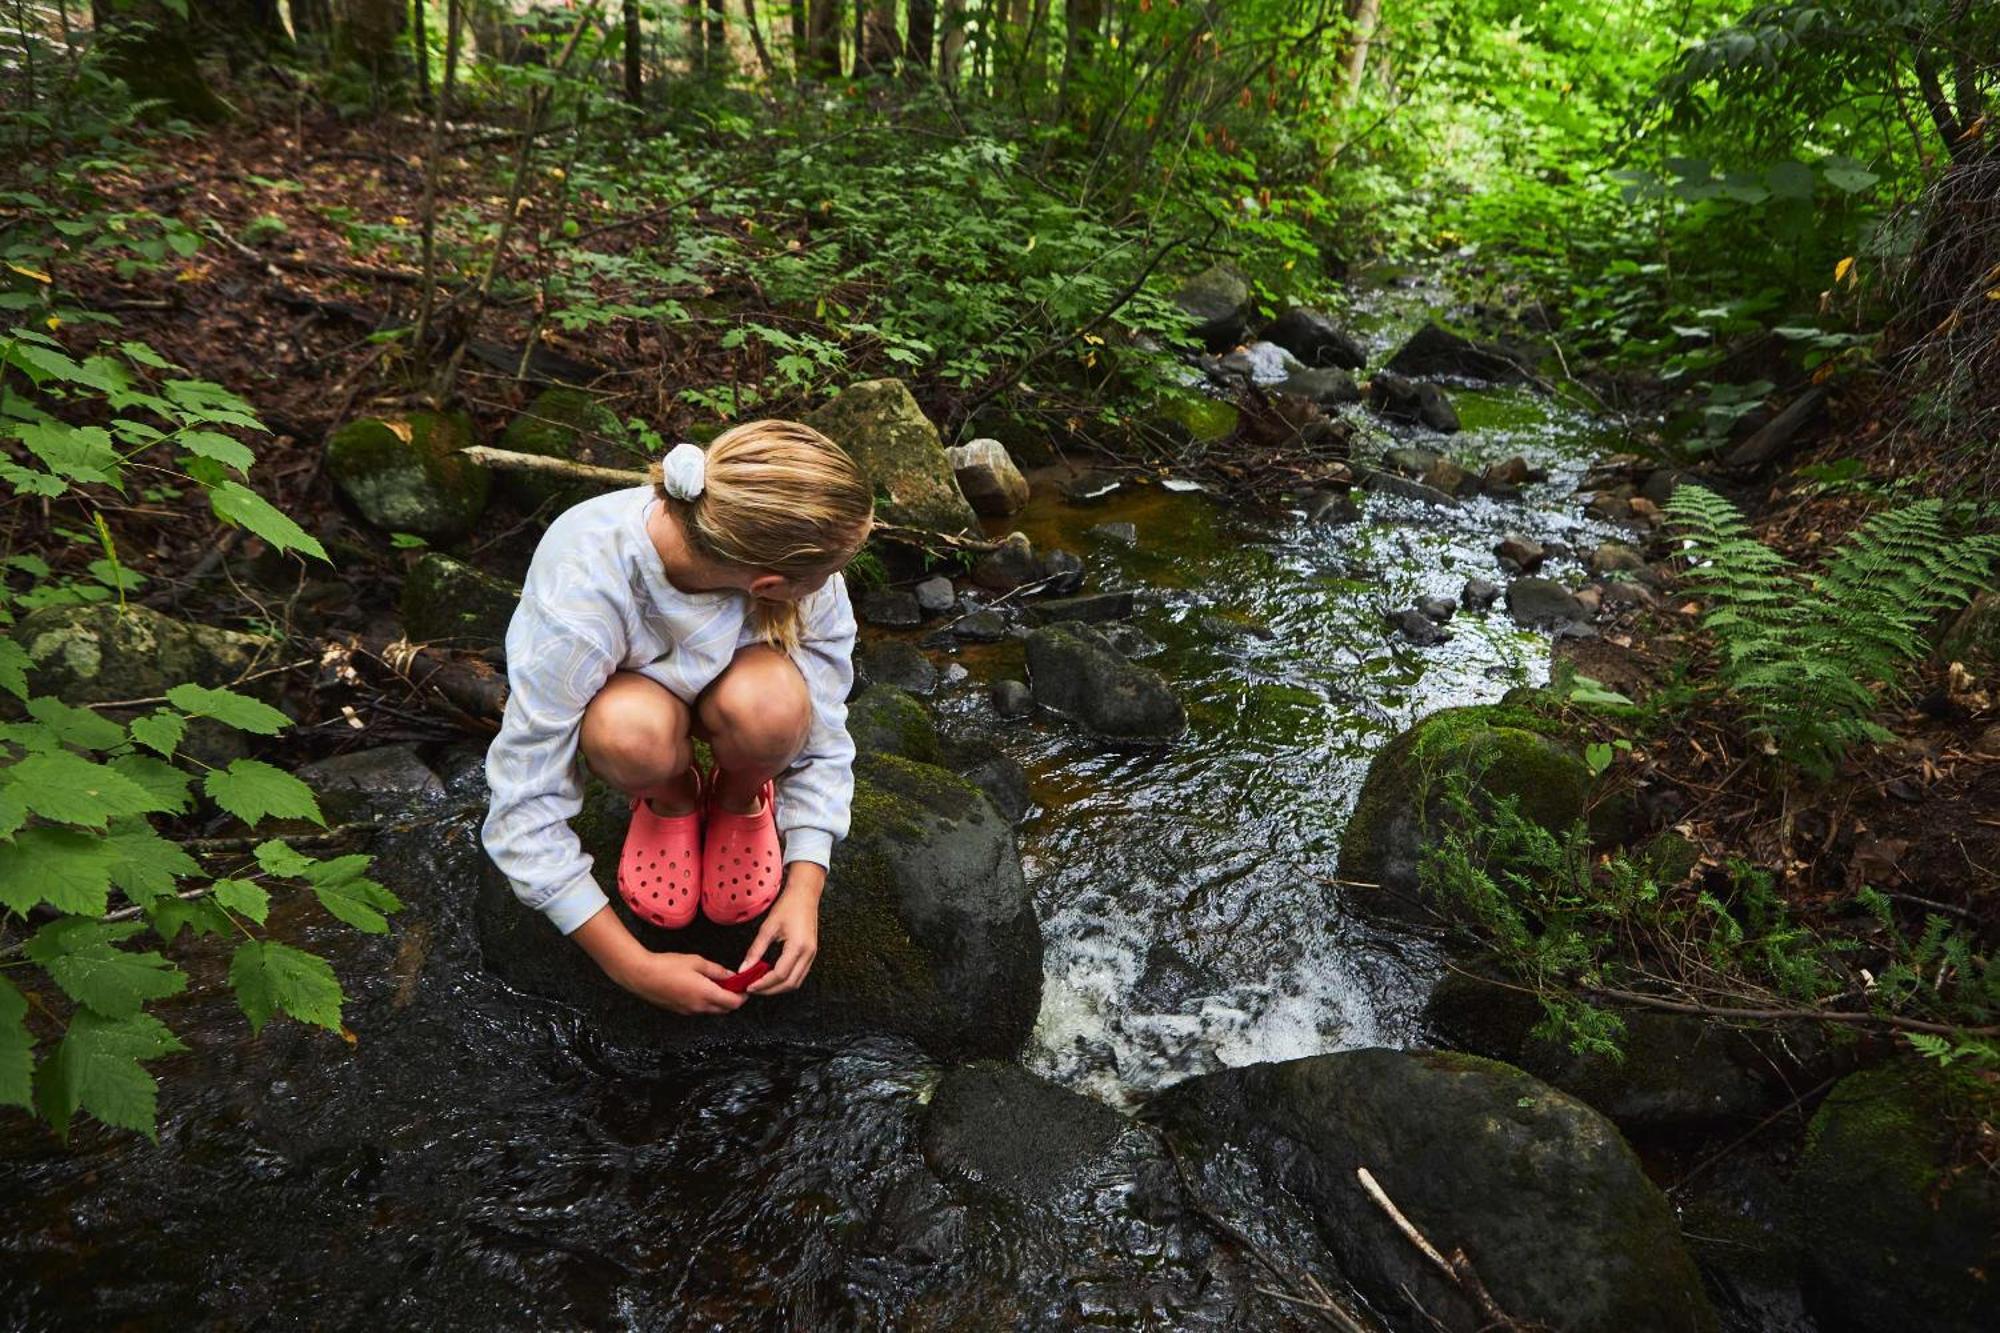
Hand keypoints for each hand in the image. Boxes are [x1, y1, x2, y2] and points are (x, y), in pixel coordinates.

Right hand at [610, 949, 746, 1014]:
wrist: (641, 976)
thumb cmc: (667, 966)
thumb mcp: (696, 962)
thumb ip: (716, 970)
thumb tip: (731, 975)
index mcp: (706, 994)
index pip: (734, 1003)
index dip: (743, 996)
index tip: (745, 986)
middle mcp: (699, 1007)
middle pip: (725, 1009)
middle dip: (733, 999)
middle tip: (733, 984)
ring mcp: (689, 1011)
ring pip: (712, 1010)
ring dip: (719, 1001)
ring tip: (716, 983)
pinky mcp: (679, 1011)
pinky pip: (699, 1009)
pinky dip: (706, 1002)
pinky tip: (700, 988)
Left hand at [740, 863, 823, 994]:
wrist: (805, 895)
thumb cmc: (787, 907)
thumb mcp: (768, 928)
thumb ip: (755, 950)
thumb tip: (743, 969)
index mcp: (798, 947)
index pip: (779, 975)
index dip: (763, 984)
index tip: (749, 986)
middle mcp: (808, 954)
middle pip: (789, 983)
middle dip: (770, 990)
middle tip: (753, 988)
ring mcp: (812, 955)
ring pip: (796, 982)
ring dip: (778, 987)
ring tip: (761, 984)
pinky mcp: (811, 954)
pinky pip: (799, 974)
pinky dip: (785, 980)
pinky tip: (772, 975)